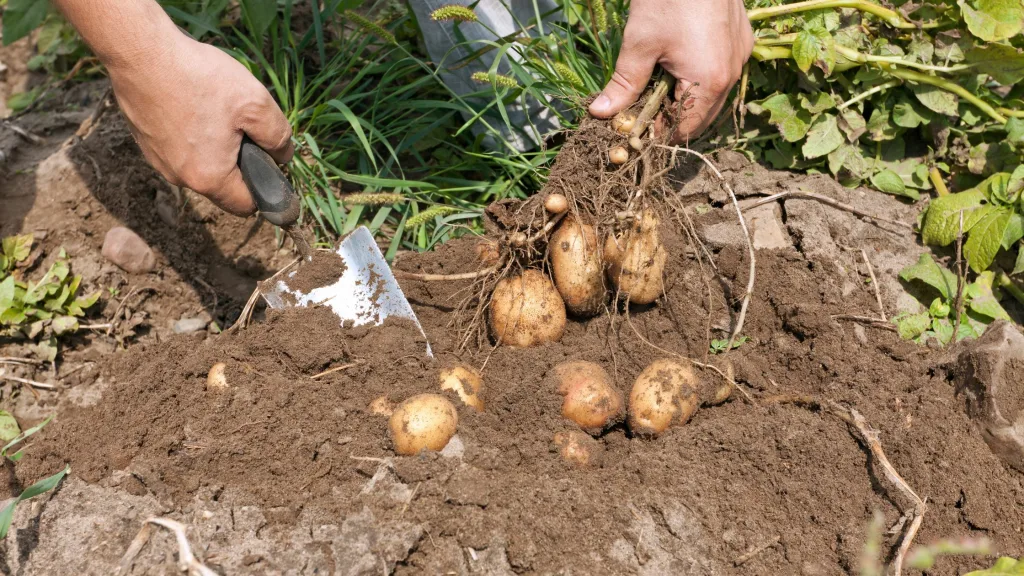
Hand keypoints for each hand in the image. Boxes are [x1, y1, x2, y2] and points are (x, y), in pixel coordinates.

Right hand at [106, 29, 293, 214]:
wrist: (140, 51)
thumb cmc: (200, 78)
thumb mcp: (255, 103)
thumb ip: (278, 136)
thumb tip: (284, 156)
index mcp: (209, 179)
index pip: (246, 205)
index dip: (263, 186)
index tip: (267, 159)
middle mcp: (179, 178)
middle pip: (222, 186)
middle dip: (238, 164)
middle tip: (242, 126)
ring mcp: (158, 161)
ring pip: (200, 166)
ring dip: (214, 148)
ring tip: (215, 110)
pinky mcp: (145, 142)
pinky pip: (178, 149)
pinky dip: (190, 135)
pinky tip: (192, 105)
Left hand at [588, 0, 753, 141]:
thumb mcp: (639, 44)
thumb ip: (624, 84)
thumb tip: (601, 113)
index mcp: (710, 82)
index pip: (684, 129)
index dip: (657, 133)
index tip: (633, 128)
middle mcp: (732, 73)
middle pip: (701, 116)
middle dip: (671, 118)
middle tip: (640, 110)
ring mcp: (740, 55)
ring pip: (712, 95)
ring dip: (685, 97)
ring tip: (656, 85)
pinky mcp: (741, 39)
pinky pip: (720, 71)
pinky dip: (699, 77)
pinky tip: (677, 64)